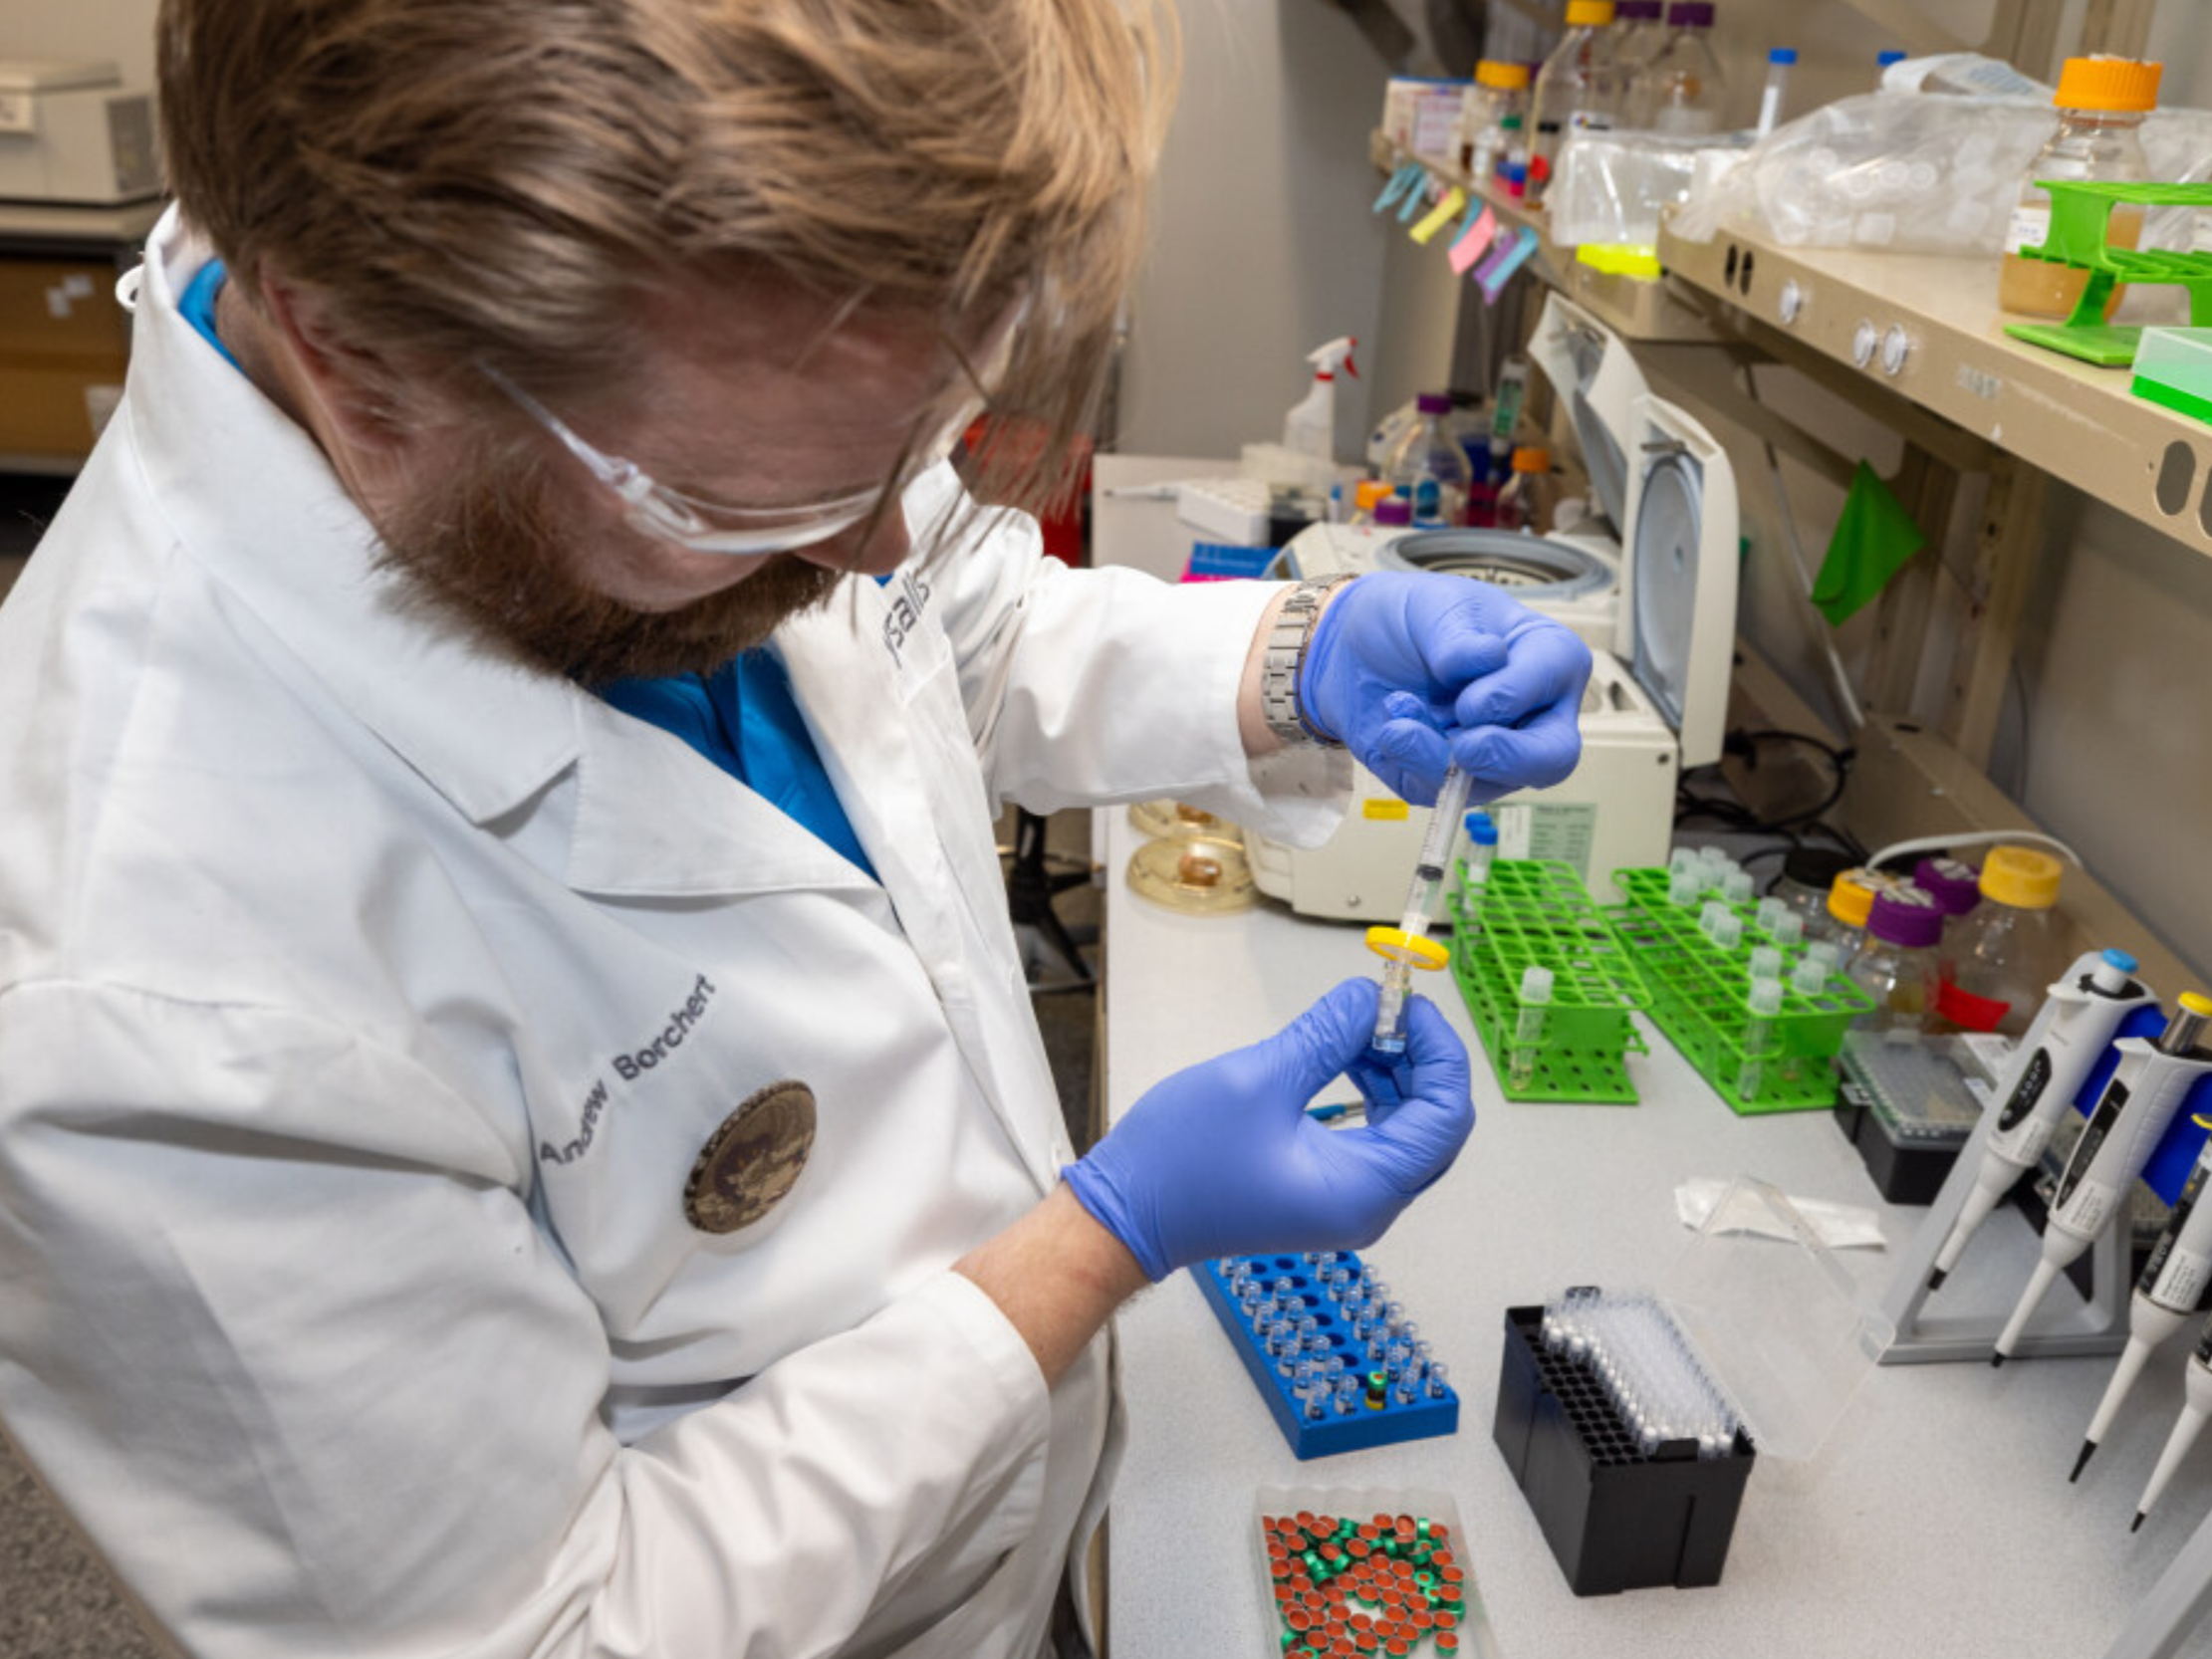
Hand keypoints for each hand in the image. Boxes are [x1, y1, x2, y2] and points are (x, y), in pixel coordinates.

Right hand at [1062, 979, 1473, 1280]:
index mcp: (1364, 1189)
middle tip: (1384, 1009)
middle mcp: (1367, 1205)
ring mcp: (1346, 1201)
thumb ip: (1326, 1035)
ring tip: (1359, 1026)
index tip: (1409, 1005)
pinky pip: (1373, 1138)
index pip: (1446, 1116)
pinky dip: (1369, 1093)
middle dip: (1418, 1059)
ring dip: (1394, 1072)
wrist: (1125, 1215)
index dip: (1439, 1052)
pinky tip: (1344, 1057)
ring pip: (1405, 1129)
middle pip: (1433, 1125)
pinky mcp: (1324, 1190)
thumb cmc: (1180, 1164)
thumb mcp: (1259, 1079)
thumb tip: (1369, 999)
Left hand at [1299, 572, 1590, 805]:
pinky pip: (1437, 791)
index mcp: (1547, 659)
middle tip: (1464, 748)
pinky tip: (1392, 726)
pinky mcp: (1448, 780)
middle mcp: (1532, 716)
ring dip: (1433, 754)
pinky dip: (1409, 760)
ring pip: (1487, 784)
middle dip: (1505, 758)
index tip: (1467, 689)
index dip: (1511, 694)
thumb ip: (1459, 636)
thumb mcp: (1435, 606)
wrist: (1355, 645)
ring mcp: (1494, 755)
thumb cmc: (1414, 620)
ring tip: (1398, 713)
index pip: (1552, 682)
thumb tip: (1488, 659)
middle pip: (1551, 759)